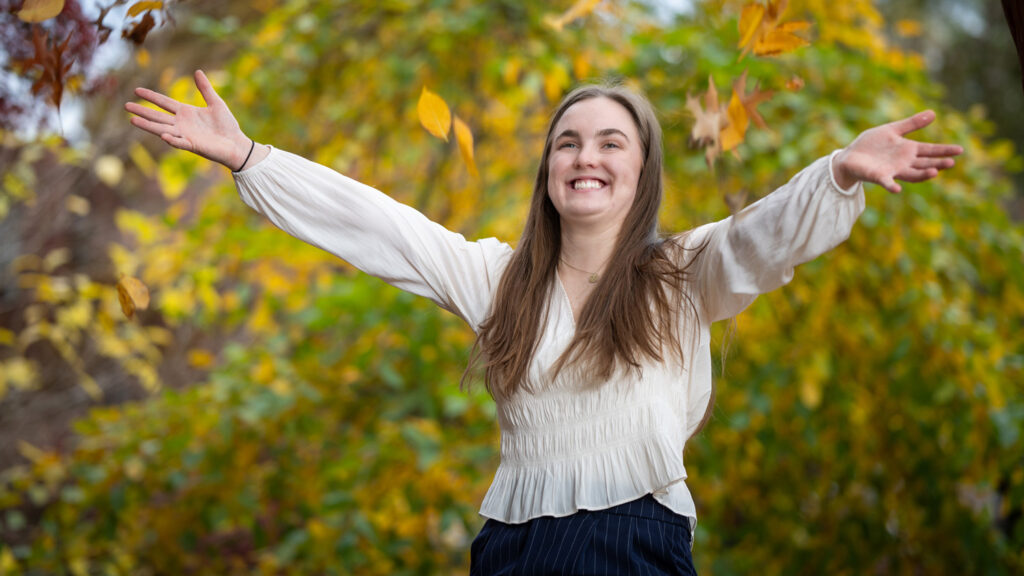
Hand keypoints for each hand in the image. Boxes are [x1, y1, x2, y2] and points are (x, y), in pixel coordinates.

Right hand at [125, 70, 252, 170]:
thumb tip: (198, 71)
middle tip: (126, 106)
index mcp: (186, 113)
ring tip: (133, 120)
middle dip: (142, 111)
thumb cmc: (227, 125)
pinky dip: (172, 140)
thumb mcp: (216, 103)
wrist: (237, 144)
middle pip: (158, 116)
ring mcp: (186, 135)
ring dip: (148, 125)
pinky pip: (180, 143)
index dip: (151, 96)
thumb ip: (205, 89)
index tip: (136, 90)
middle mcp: (182, 124)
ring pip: (162, 129)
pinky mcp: (194, 145)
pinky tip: (163, 135)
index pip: (164, 102)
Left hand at [833, 110, 963, 193]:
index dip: (944, 150)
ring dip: (922, 175)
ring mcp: (892, 171)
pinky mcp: (878, 176)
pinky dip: (892, 186)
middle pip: (924, 164)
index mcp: (908, 150)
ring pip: (911, 174)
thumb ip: (911, 124)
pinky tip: (897, 189)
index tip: (960, 150)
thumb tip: (934, 113)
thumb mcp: (892, 130)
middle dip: (938, 163)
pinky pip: (887, 183)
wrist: (850, 157)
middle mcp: (903, 162)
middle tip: (952, 162)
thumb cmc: (871, 144)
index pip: (930, 150)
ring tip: (935, 172)